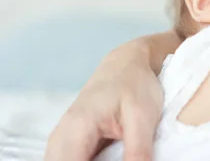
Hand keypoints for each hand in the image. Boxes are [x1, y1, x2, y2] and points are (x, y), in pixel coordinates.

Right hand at [45, 46, 162, 160]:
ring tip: (117, 154)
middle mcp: (60, 137)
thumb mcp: (144, 117)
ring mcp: (60, 141)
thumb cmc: (135, 85)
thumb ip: (138, 151)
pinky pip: (69, 160)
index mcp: (77, 128)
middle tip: (121, 157)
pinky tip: (110, 157)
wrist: (125, 64)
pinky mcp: (67, 144)